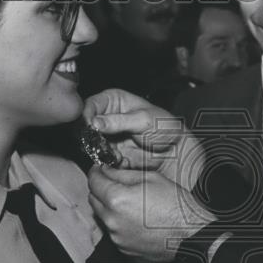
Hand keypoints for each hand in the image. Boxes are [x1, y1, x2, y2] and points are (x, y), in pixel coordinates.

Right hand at [84, 89, 204, 189]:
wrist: (176, 149)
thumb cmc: (165, 127)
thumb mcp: (143, 120)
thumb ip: (118, 121)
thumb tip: (94, 122)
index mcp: (113, 100)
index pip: (90, 105)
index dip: (86, 115)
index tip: (89, 127)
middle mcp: (107, 117)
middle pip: (87, 126)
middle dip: (91, 136)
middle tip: (99, 143)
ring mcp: (108, 136)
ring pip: (92, 144)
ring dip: (99, 150)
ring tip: (113, 152)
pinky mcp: (112, 153)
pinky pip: (101, 158)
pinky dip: (107, 161)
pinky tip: (119, 160)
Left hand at [88, 166, 215, 261]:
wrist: (191, 235)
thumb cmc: (177, 207)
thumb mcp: (151, 178)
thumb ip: (123, 174)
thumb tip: (108, 171)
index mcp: (117, 199)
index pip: (93, 181)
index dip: (96, 171)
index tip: (101, 169)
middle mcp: (112, 220)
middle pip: (93, 199)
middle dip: (101, 188)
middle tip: (114, 182)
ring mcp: (116, 236)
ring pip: (103, 215)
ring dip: (110, 206)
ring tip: (131, 201)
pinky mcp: (123, 247)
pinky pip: (113, 230)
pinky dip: (119, 222)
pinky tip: (136, 217)